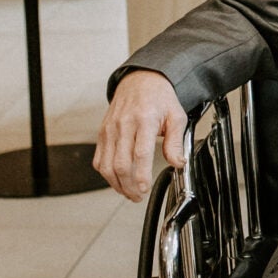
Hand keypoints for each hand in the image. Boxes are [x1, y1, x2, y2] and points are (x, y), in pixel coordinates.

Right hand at [94, 69, 186, 201]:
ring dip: (116, 184)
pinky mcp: (102, 133)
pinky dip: (106, 174)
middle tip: (138, 196)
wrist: (140, 80)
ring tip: (128, 193)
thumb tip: (178, 163)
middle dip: (128, 185)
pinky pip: (99, 159)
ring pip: (106, 165)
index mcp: (144, 120)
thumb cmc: (159, 98)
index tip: (144, 189)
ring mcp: (110, 129)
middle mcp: (124, 125)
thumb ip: (176, 142)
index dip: (141, 175)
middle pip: (121, 163)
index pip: (140, 153)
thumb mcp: (176, 116)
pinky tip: (117, 181)